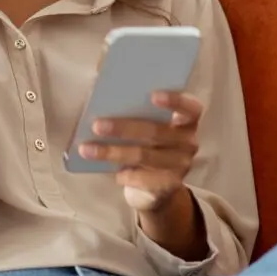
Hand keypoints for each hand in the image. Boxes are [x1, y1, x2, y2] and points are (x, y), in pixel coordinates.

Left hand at [79, 91, 202, 211]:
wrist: (155, 186)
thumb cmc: (145, 143)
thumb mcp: (143, 125)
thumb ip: (133, 109)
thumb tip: (102, 89)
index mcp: (185, 120)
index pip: (189, 107)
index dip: (174, 100)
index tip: (152, 95)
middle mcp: (188, 141)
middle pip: (156, 131)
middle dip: (123, 128)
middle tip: (96, 125)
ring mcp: (182, 165)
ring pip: (144, 155)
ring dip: (113, 152)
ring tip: (87, 149)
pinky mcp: (170, 185)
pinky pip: (144, 179)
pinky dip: (126, 174)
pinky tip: (113, 173)